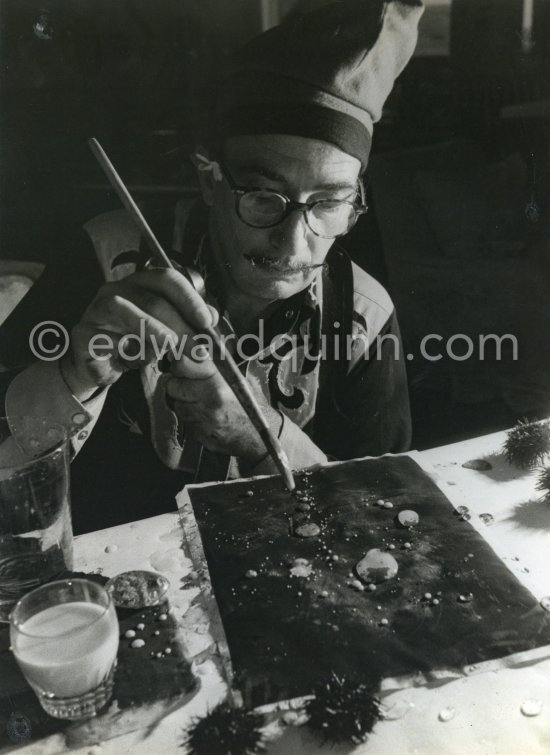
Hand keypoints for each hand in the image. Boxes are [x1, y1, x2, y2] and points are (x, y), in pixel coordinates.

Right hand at [60, 268, 216, 399]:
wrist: (99, 368)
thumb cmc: (134, 346)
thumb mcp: (166, 334)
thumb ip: (188, 323)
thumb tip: (212, 317)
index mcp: (139, 284)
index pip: (166, 279)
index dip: (189, 298)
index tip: (207, 322)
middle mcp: (116, 290)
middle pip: (150, 298)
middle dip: (179, 325)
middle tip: (198, 349)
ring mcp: (95, 310)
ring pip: (122, 308)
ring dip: (151, 329)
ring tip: (170, 347)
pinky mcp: (82, 334)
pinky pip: (102, 336)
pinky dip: (123, 348)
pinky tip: (135, 359)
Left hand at [165, 351, 281, 461]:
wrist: (260, 435)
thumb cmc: (251, 403)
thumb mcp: (239, 376)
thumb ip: (214, 363)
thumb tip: (192, 346)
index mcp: (218, 382)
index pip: (182, 365)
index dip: (180, 363)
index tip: (183, 363)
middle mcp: (209, 401)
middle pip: (173, 385)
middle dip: (178, 383)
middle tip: (190, 382)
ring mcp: (203, 420)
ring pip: (175, 403)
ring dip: (182, 400)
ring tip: (198, 398)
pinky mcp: (199, 434)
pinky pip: (184, 420)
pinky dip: (189, 415)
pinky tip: (203, 413)